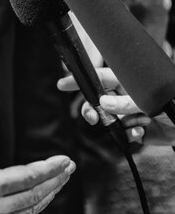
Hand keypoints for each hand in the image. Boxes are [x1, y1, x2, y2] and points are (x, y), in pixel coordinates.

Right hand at [0, 155, 74, 213]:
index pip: (26, 177)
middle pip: (34, 195)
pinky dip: (33, 206)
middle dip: (55, 180)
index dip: (48, 168)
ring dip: (48, 194)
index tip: (62, 160)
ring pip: (29, 209)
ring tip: (59, 181)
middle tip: (67, 168)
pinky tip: (38, 199)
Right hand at [57, 67, 174, 144]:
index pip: (100, 78)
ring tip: (139, 124)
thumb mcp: (152, 100)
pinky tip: (142, 133)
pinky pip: (124, 133)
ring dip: (122, 125)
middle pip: (98, 102)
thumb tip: (103, 103)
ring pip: (111, 120)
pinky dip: (131, 135)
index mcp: (129, 83)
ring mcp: (132, 114)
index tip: (62, 84)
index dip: (80, 81)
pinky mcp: (138, 130)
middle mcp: (127, 97)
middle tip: (95, 119)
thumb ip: (127, 102)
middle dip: (94, 111)